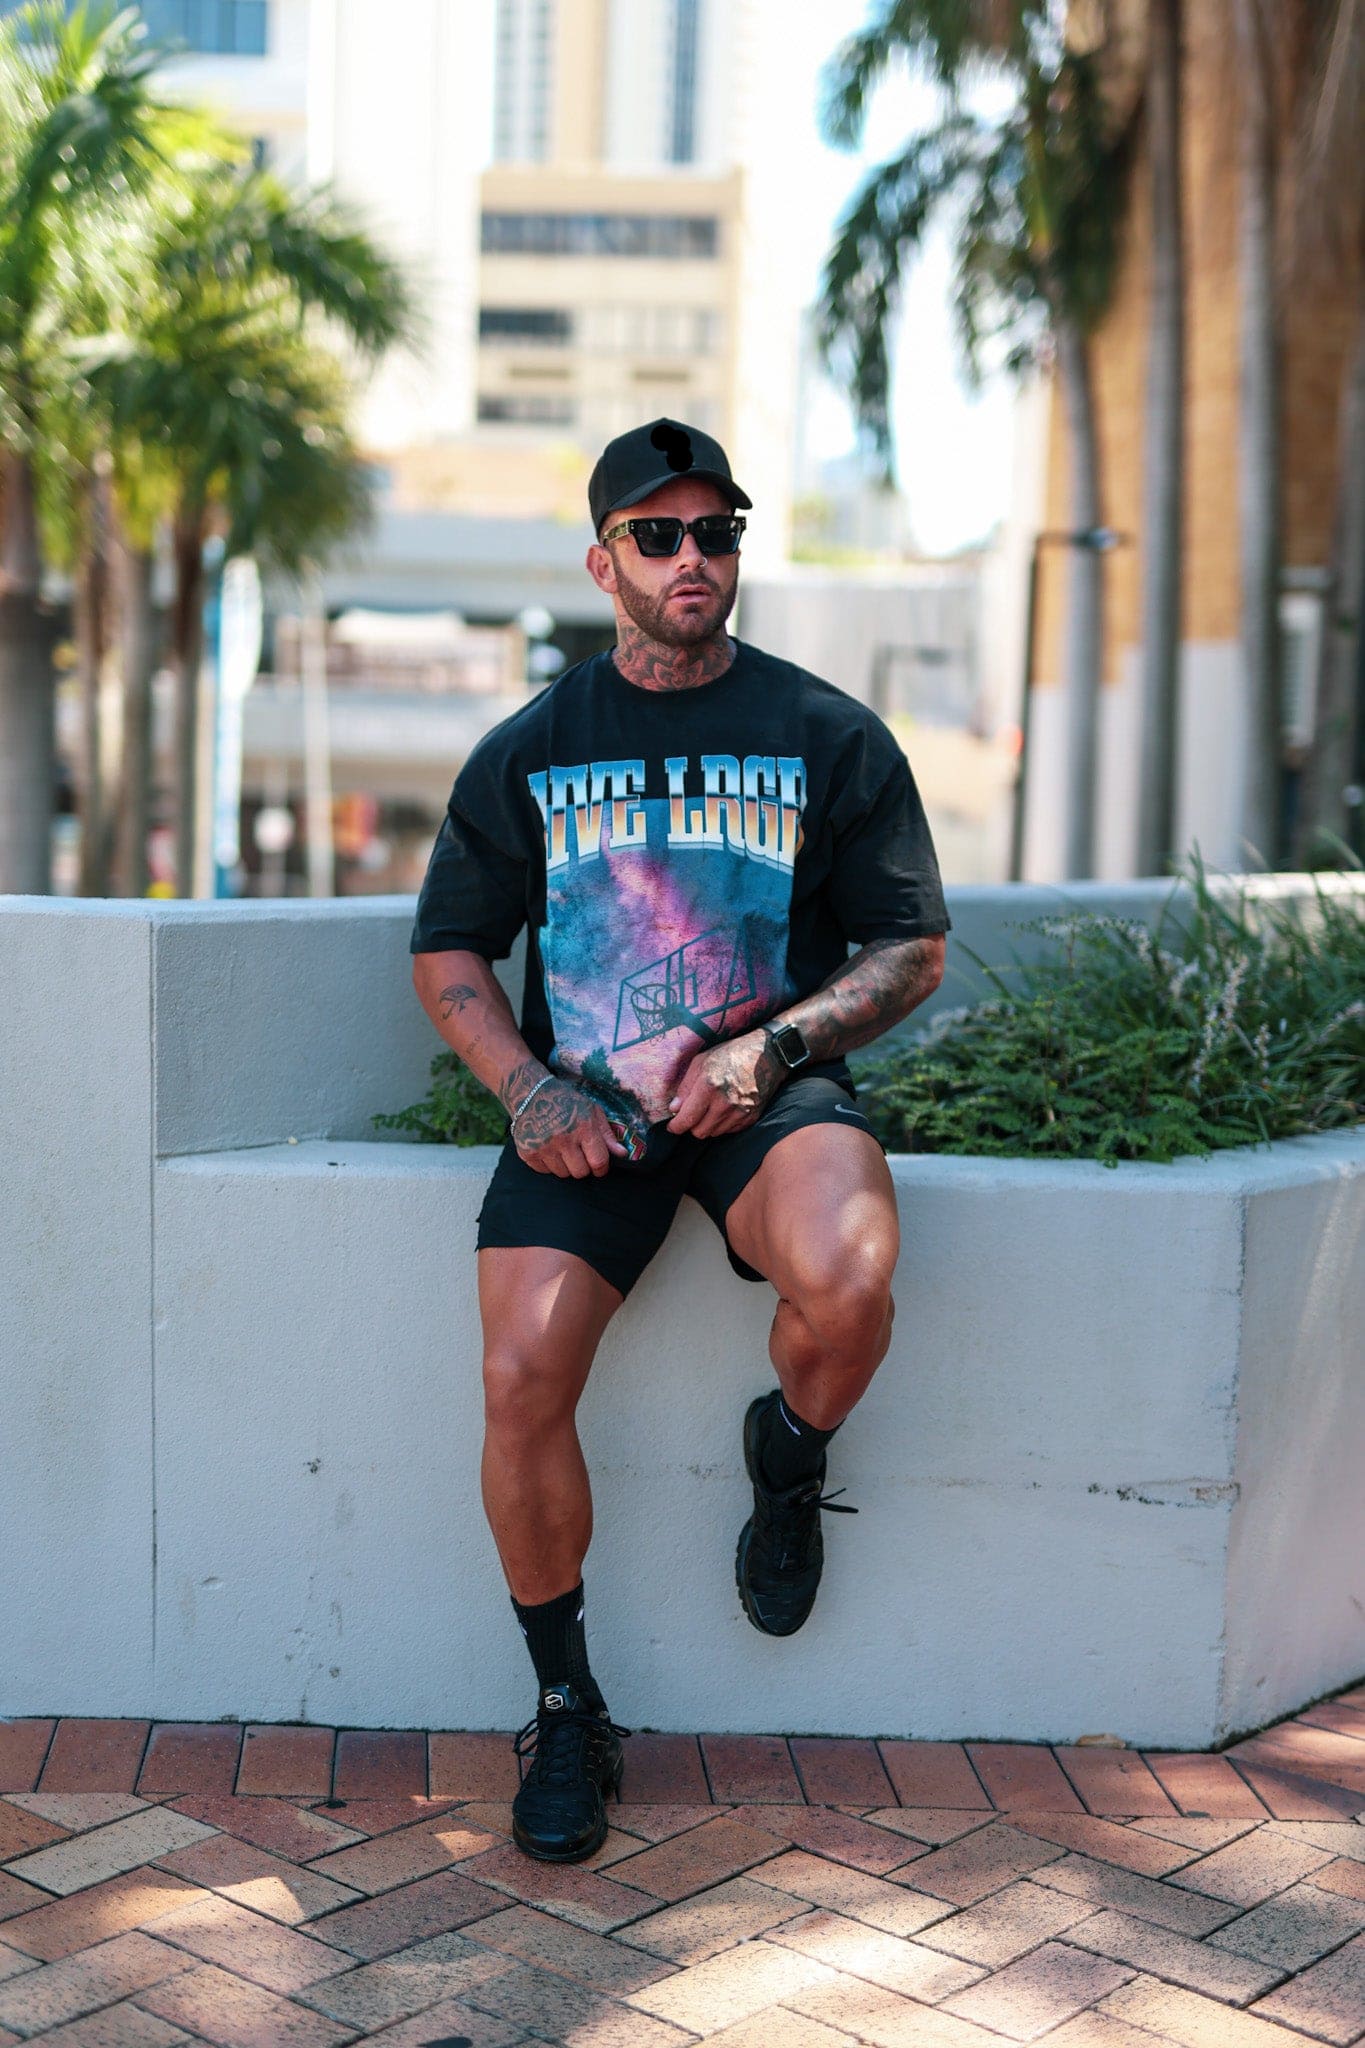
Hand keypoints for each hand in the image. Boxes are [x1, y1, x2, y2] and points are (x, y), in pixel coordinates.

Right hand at [513, 1077, 627, 1177]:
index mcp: (583, 1128)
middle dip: (583, 1166)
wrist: (530, 1093)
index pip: (598, 1162)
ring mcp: (544, 1147)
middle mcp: (564, 1139)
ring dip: (566, 1166)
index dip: (601, 1168)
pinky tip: (549, 1149)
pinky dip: (549, 1164)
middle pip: (581, 1172)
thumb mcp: (591, 1111)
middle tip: (579, 1154)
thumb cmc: (566, 1101)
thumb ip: (607, 1135)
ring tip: (563, 1149)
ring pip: (563, 1174)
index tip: (599, 1166)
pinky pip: (545, 1172)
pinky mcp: (528, 1153)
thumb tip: (622, 1154)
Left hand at [665, 1031, 781, 1138]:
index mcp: (708, 1087)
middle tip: (693, 1112)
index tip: (673, 1126)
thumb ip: (685, 1087)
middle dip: (692, 1125)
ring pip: (714, 1133)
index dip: (676, 1126)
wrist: (767, 1056)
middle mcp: (724, 1103)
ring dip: (708, 1124)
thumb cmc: (731, 1055)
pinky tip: (725, 1109)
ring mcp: (739, 1113)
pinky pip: (729, 1131)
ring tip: (711, 1107)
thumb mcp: (701, 1062)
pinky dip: (724, 1124)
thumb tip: (674, 1109)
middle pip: (699, 1132)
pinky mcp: (751, 1118)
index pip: (687, 1119)